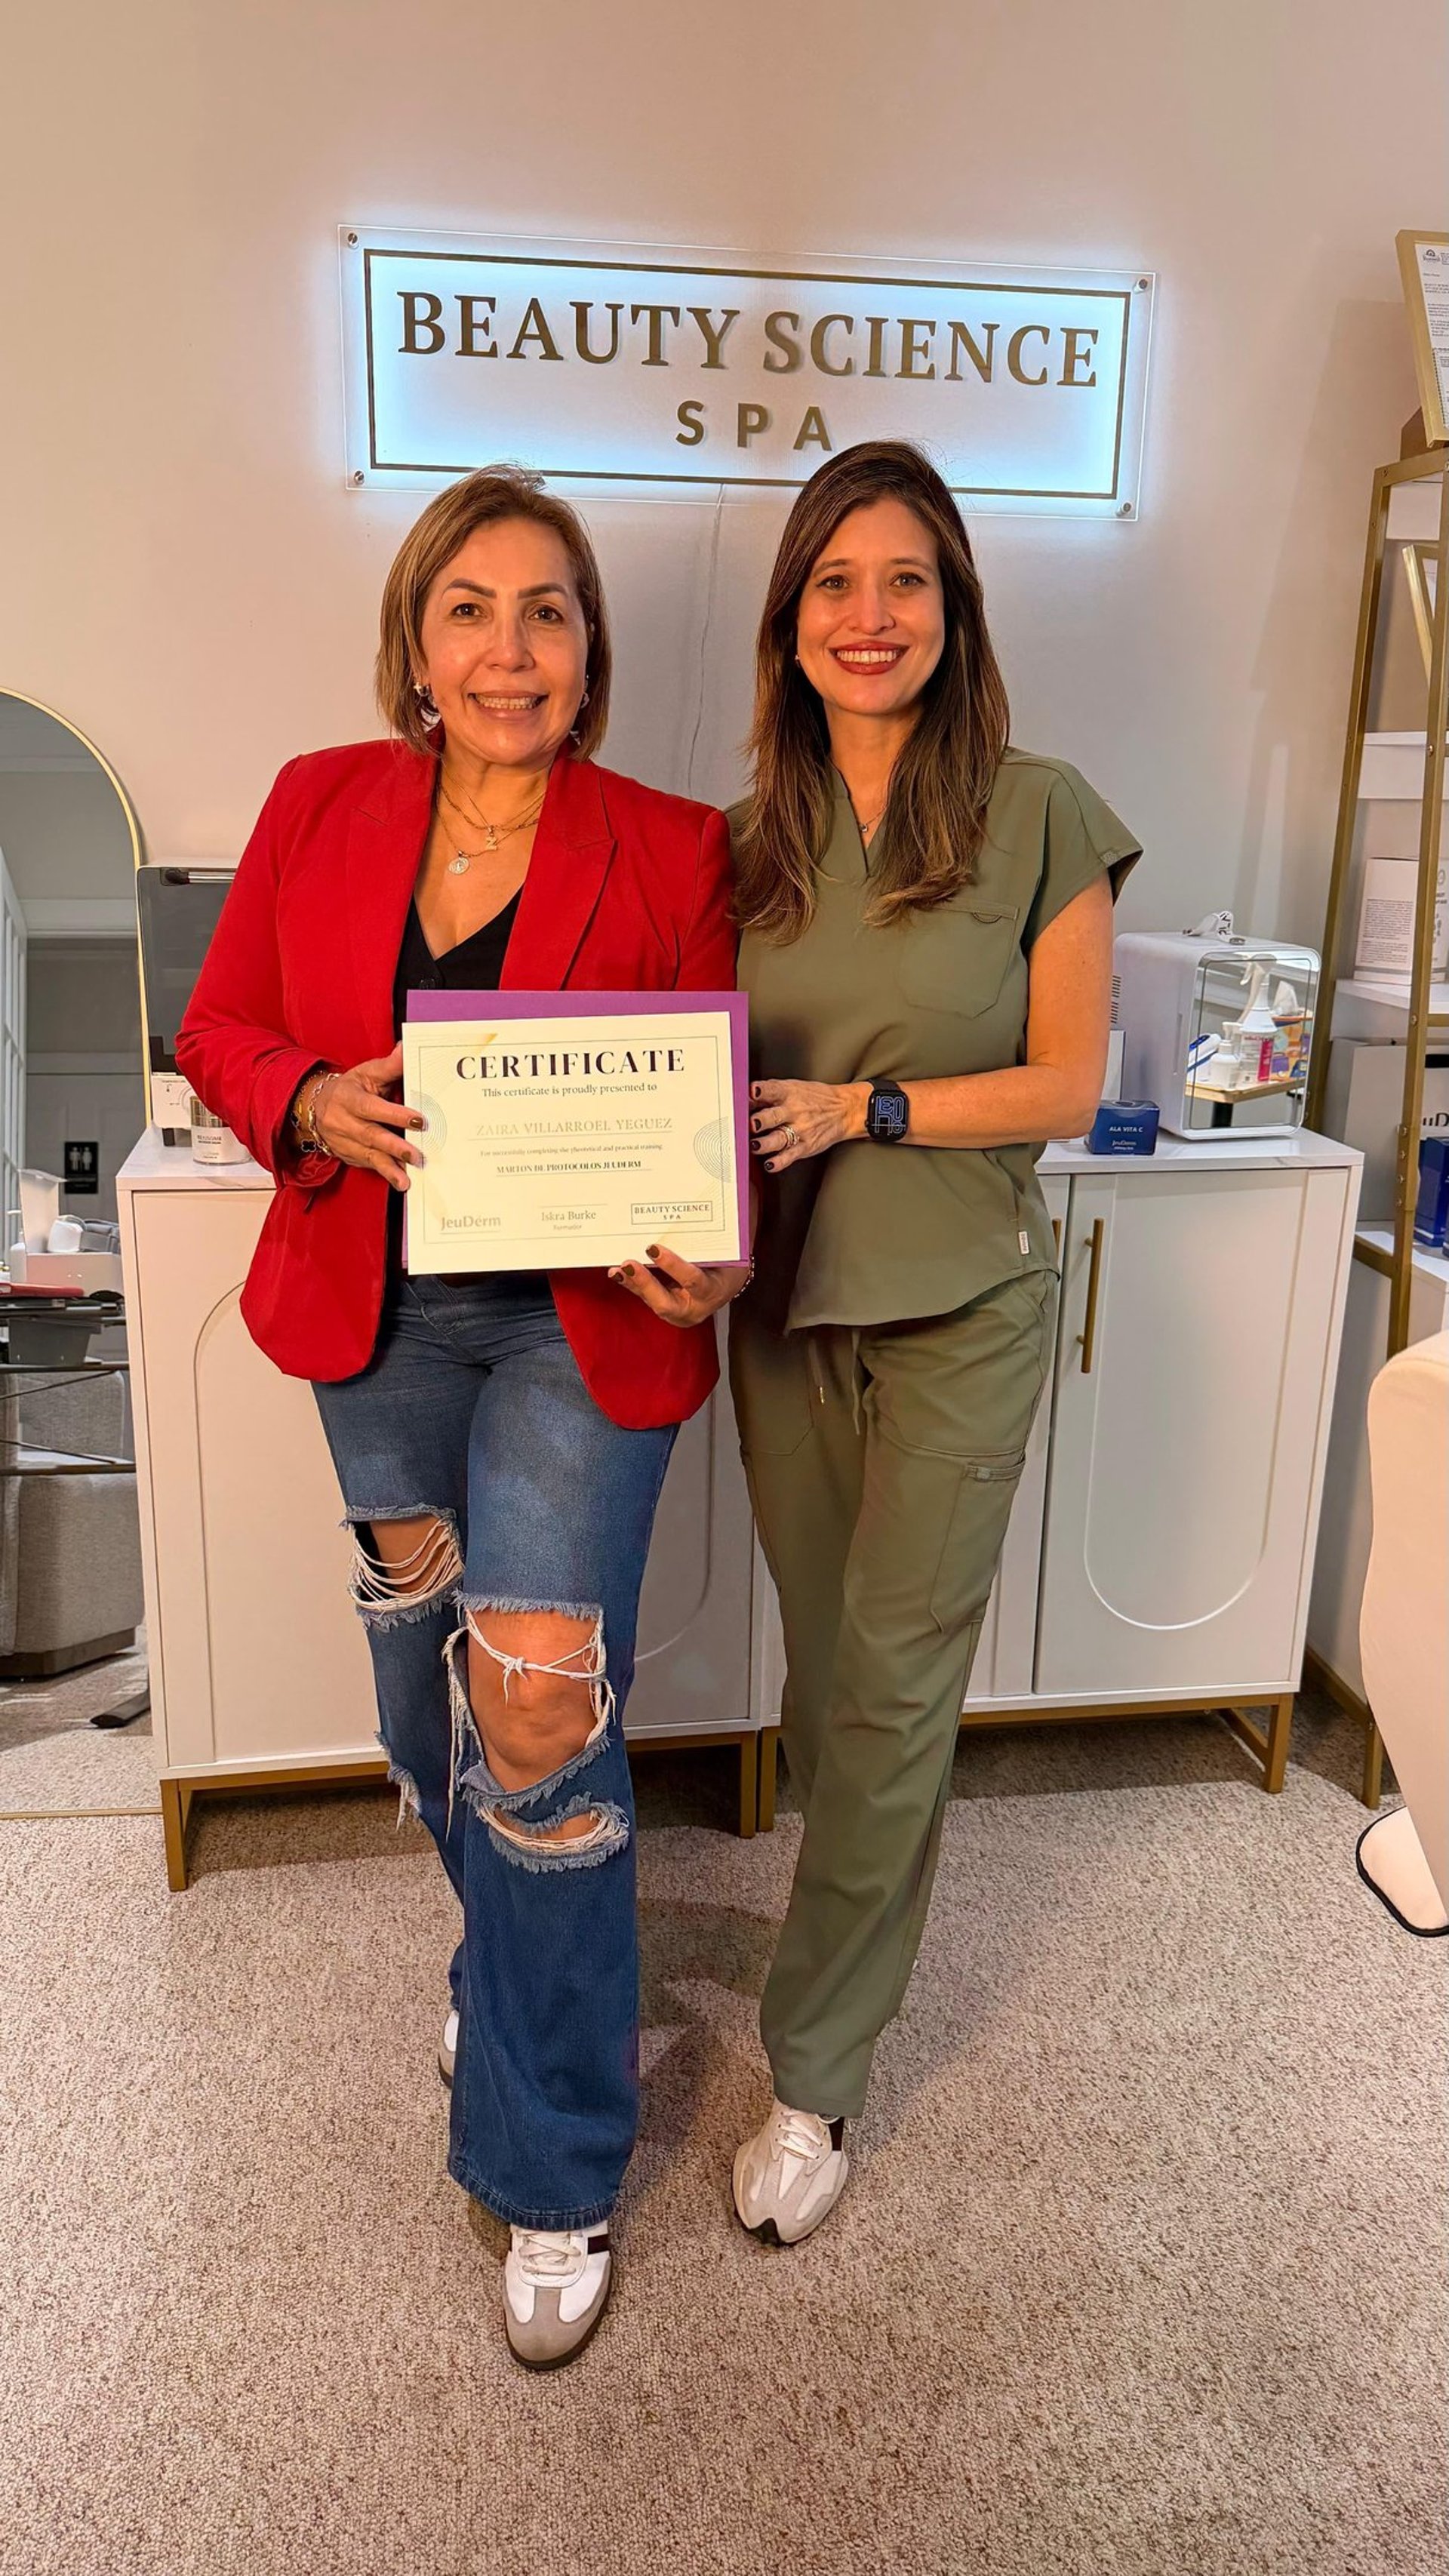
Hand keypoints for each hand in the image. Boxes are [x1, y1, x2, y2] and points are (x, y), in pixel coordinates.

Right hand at [297, 1044, 424, 1190]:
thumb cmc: (348, 1089)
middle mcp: (343, 1122)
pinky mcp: (348, 1156)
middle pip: (370, 1136)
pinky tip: (399, 1180)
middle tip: (417, 1155)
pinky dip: (384, 1172)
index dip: (394, 1115)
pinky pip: (367, 1166)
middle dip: (395, 1147)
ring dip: (389, 1168)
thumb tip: (407, 1049)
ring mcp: (344, 1142)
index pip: (372, 1108)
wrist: (315, 1108)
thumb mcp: (365, 1073)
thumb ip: (389, 1066)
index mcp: (348, 1099)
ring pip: (368, 1156)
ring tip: (406, 1180)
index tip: (418, 1121)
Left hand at [608, 1242, 751, 1328]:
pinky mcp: (664, 1306)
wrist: (727, 1284)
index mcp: (712, 1291)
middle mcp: (694, 1308)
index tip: (653, 1249)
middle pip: (665, 1303)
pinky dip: (631, 1283)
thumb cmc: (727, 1264)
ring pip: (651, 1301)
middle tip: (628, 1264)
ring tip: (616, 1269)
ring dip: (632, 1283)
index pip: (693, 1281)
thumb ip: (707, 1239)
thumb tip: (694, 1202)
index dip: (673, 1266)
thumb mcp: (725, 1253)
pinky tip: (617, 1273)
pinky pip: (645, 1296)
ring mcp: (677, 1312)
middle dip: (644, 1283)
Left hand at [749, 1077, 868, 1171]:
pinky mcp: (806, 1146)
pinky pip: (790, 1156)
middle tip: (749, 1124)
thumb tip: (744, 1098)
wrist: (845, 1110)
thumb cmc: (815, 1098)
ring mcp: (800, 1130)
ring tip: (754, 1145)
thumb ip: (769, 1093)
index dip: (760, 1091)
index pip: (772, 1090)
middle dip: (759, 1120)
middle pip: (773, 1116)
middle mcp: (794, 1111)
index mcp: (789, 1093)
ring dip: (764, 1143)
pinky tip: (769, 1164)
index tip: (751, 1092)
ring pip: (779, 1138)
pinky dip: (779, 1162)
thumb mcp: (794, 1087)